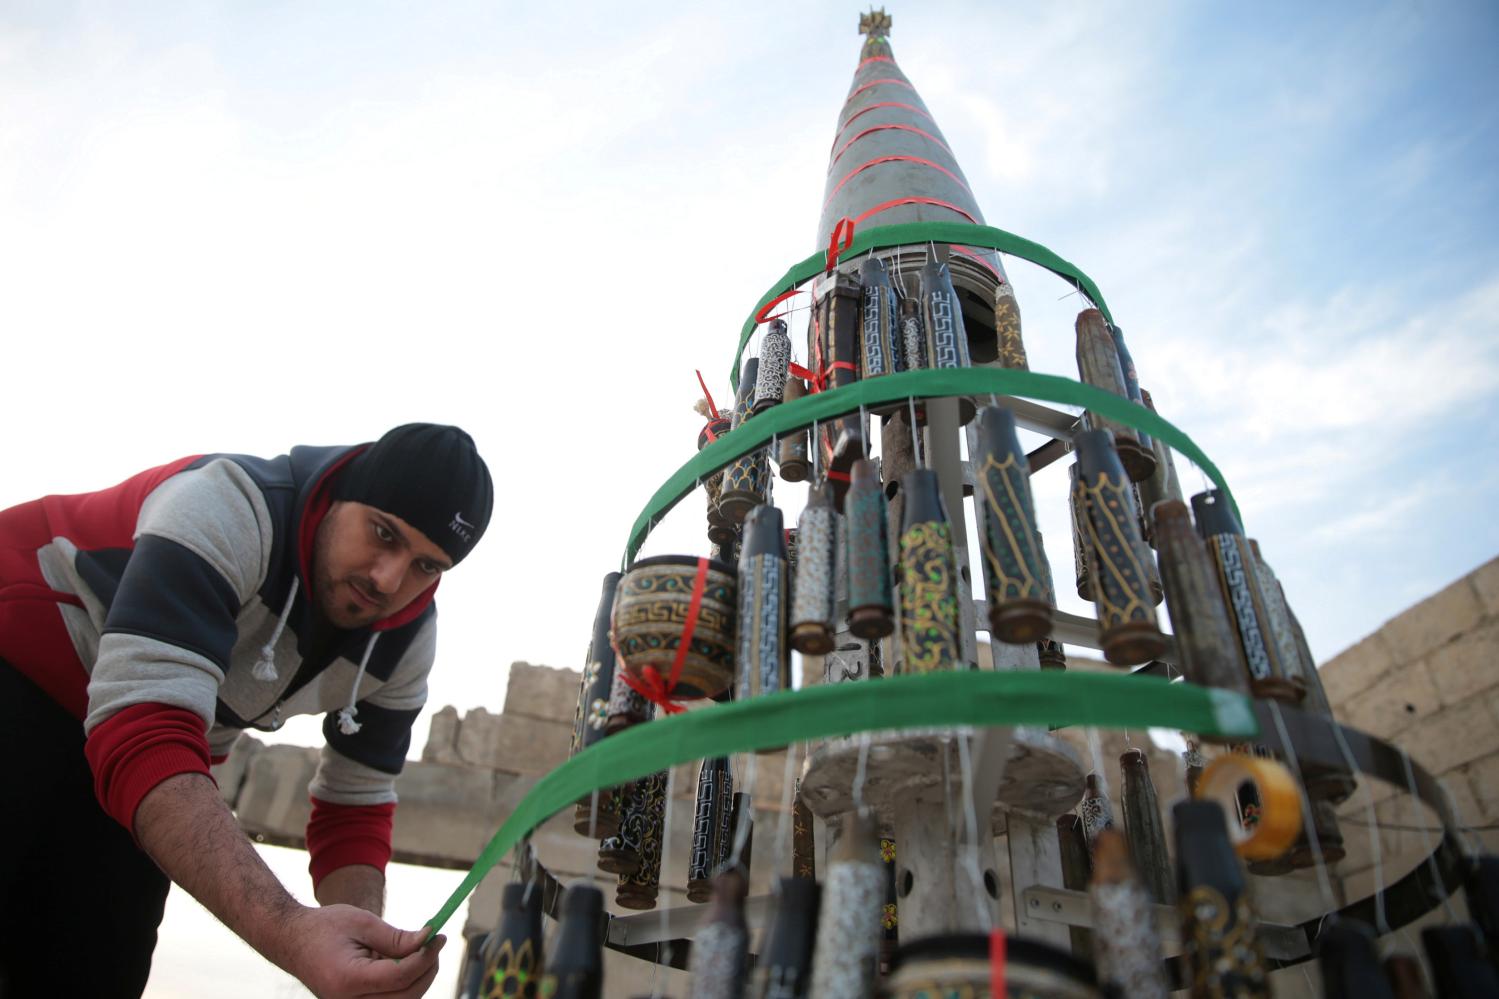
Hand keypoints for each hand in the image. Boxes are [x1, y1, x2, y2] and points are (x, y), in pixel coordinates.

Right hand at [280, 904, 445, 998]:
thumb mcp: (362, 923)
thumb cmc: (325, 927)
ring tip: (417, 950)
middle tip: (435, 943)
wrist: (293, 940)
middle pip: (405, 996)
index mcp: (348, 979)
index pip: (400, 977)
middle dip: (427, 969)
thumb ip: (396, 937)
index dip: (425, 958)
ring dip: (417, 978)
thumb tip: (428, 941)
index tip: (439, 937)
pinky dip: (404, 985)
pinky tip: (403, 962)